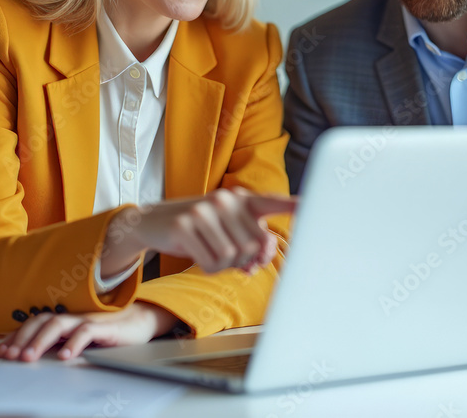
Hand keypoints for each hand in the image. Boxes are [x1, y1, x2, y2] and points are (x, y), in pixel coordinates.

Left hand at [0, 302, 177, 361]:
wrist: (141, 321)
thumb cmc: (108, 331)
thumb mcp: (78, 338)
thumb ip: (58, 342)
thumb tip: (31, 355)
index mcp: (65, 318)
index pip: (35, 322)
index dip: (16, 335)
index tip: (2, 351)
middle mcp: (73, 315)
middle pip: (42, 320)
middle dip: (22, 338)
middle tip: (9, 356)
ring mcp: (88, 319)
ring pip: (59, 324)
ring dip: (40, 341)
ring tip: (28, 358)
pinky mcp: (106, 326)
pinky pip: (87, 331)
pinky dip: (74, 343)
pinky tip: (65, 356)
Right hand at [101, 187, 296, 278]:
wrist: (155, 222)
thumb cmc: (200, 227)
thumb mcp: (226, 230)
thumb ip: (250, 242)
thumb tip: (260, 259)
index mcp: (241, 199)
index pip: (271, 202)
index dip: (292, 206)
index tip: (311, 206)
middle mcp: (226, 199)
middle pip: (254, 245)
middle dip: (246, 260)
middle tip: (232, 258)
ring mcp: (205, 210)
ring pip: (234, 256)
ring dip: (224, 265)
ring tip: (211, 252)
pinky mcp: (186, 225)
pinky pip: (212, 263)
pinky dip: (208, 268)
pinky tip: (199, 256)